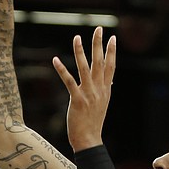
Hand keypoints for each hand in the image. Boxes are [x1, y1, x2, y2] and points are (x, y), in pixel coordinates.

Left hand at [52, 27, 115, 151]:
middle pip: (100, 62)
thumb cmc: (93, 123)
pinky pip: (69, 81)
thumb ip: (105, 89)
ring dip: (80, 52)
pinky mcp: (77, 100)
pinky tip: (56, 59)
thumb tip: (110, 79)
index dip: (111, 51)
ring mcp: (89, 94)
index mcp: (105, 90)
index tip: (112, 38)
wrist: (89, 140)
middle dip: (99, 44)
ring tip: (77, 37)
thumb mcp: (103, 104)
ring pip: (85, 68)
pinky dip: (62, 70)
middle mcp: (99, 89)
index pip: (111, 66)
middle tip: (99, 28)